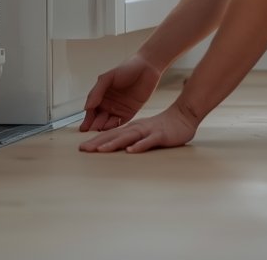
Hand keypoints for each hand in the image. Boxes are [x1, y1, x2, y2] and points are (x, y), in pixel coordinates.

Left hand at [78, 103, 199, 153]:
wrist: (184, 116)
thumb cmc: (163, 127)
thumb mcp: (143, 132)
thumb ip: (131, 138)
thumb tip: (116, 147)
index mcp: (132, 128)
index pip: (111, 134)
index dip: (96, 140)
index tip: (82, 148)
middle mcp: (137, 128)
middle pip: (115, 135)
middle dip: (98, 142)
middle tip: (83, 150)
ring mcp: (148, 131)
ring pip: (128, 137)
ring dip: (114, 143)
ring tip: (101, 150)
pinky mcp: (160, 135)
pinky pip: (148, 141)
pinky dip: (139, 145)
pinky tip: (131, 150)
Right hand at [79, 53, 161, 132]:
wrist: (147, 66)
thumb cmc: (126, 68)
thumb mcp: (107, 78)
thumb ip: (96, 92)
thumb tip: (86, 107)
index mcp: (101, 95)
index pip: (91, 110)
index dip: (87, 119)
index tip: (83, 129)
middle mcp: (108, 103)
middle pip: (99, 118)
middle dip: (95, 126)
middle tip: (91, 134)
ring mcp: (119, 108)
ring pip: (109, 122)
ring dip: (104, 128)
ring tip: (101, 135)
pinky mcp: (130, 112)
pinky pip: (122, 122)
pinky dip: (116, 127)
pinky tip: (113, 131)